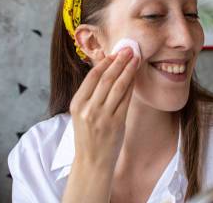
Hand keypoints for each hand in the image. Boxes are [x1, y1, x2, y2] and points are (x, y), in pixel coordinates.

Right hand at [69, 46, 139, 169]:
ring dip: (128, 69)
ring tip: (135, 58)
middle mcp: (88, 109)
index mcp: (76, 104)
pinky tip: (135, 76)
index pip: (91, 77)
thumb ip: (91, 93)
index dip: (105, 62)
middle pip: (106, 78)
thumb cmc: (88, 135)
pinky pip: (126, 99)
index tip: (114, 52)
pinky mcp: (117, 123)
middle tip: (128, 49)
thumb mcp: (82, 113)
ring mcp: (103, 117)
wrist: (92, 162)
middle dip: (119, 61)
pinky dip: (131, 85)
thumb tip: (104, 66)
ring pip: (118, 86)